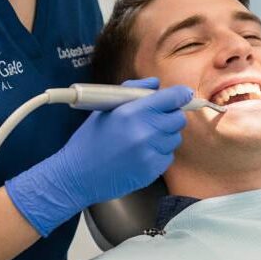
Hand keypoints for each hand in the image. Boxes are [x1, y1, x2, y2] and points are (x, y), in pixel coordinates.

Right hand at [5, 78, 193, 235]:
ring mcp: (149, 153)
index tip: (183, 95)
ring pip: (174, 138)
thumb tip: (155, 84)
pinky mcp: (152, 171)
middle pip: (178, 119)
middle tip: (156, 118)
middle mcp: (143, 132)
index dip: (180, 95)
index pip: (170, 99)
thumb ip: (132, 91)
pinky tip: (141, 153)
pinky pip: (167, 156)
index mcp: (131, 113)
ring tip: (143, 138)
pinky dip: (159, 153)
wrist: (77, 175)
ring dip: (164, 135)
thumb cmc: (89, 140)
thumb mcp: (105, 109)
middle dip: (170, 115)